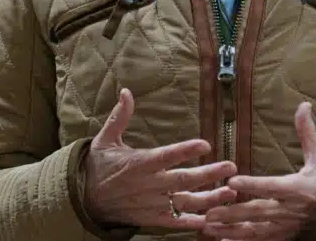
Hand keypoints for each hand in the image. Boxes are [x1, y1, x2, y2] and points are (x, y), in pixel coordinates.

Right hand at [84, 88, 237, 230]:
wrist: (84, 201)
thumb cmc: (99, 167)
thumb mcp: (105, 140)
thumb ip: (120, 117)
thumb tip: (126, 92)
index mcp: (138, 164)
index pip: (165, 156)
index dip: (185, 151)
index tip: (206, 144)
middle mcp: (147, 185)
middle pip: (182, 180)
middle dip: (208, 174)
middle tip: (231, 166)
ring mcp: (151, 204)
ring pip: (183, 203)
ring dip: (208, 199)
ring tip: (230, 193)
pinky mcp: (151, 219)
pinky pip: (174, 223)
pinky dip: (192, 223)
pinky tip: (212, 220)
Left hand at [204, 102, 315, 239]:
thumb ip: (307, 133)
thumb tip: (304, 105)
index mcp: (298, 188)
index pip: (272, 186)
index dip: (252, 184)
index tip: (232, 180)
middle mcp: (290, 210)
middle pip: (258, 212)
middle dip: (233, 213)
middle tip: (209, 212)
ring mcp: (285, 227)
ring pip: (254, 232)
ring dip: (230, 230)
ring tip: (209, 226)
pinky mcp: (282, 238)